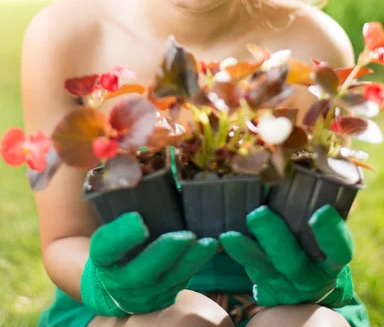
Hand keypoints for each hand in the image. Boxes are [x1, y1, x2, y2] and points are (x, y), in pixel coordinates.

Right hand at [81, 212, 218, 315]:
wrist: (110, 281)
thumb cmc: (113, 240)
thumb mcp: (109, 224)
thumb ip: (122, 199)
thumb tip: (142, 160)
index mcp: (101, 257)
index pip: (106, 248)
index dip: (122, 235)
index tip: (139, 219)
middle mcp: (119, 280)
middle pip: (140, 272)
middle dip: (165, 253)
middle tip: (185, 236)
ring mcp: (142, 293)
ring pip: (167, 281)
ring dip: (189, 261)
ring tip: (207, 242)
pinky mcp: (162, 296)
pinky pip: (181, 282)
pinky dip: (197, 264)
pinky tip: (210, 247)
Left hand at [219, 205, 353, 308]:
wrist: (308, 286)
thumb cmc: (316, 242)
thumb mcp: (324, 230)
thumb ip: (315, 202)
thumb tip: (297, 159)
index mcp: (332, 259)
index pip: (339, 249)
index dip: (332, 233)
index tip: (321, 211)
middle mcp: (311, 275)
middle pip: (294, 261)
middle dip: (275, 238)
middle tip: (258, 214)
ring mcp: (285, 283)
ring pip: (266, 269)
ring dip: (247, 249)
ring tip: (230, 233)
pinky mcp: (264, 286)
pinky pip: (249, 270)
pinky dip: (237, 253)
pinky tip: (224, 237)